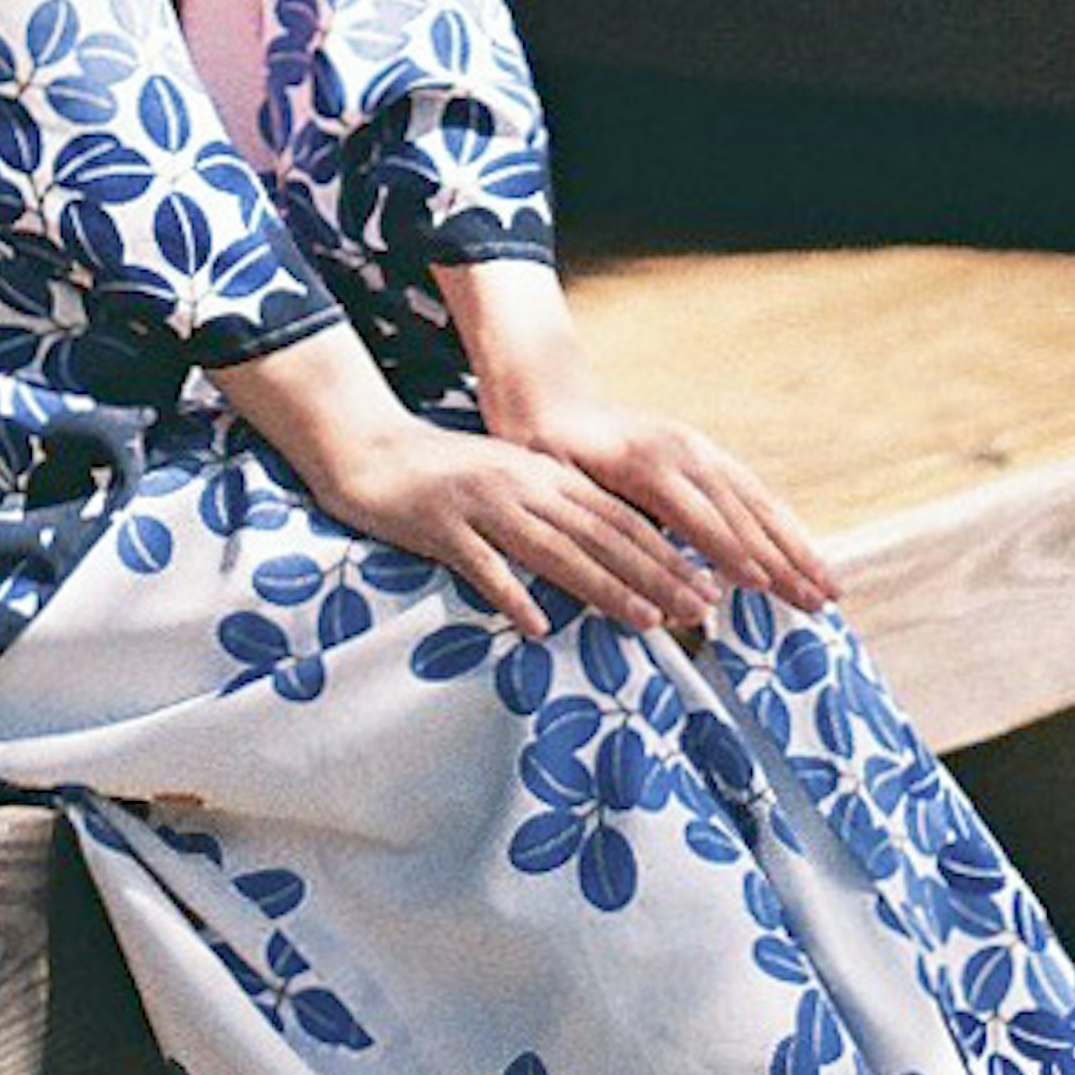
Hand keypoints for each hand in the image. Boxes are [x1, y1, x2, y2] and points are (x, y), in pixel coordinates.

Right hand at [262, 387, 723, 649]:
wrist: (368, 448)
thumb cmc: (444, 476)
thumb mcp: (510, 484)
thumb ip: (555, 513)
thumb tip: (611, 557)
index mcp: (544, 475)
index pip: (619, 517)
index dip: (666, 553)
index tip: (706, 587)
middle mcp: (522, 485)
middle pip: (600, 534)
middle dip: (654, 574)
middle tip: (699, 610)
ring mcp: (481, 503)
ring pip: (553, 550)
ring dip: (603, 586)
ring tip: (645, 619)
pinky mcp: (439, 524)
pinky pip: (480, 565)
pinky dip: (510, 593)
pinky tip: (535, 627)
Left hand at [488, 375, 840, 614]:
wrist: (551, 399)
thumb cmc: (544, 455)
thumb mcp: (555, 487)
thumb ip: (593, 523)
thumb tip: (626, 573)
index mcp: (644, 463)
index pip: (697, 515)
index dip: (729, 552)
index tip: (761, 585)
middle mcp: (682, 451)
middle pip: (742, 512)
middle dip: (783, 560)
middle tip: (818, 601)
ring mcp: (698, 448)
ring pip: (759, 502)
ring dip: (798, 547)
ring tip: (830, 588)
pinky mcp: (705, 452)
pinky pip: (753, 492)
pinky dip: (783, 527)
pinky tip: (806, 555)